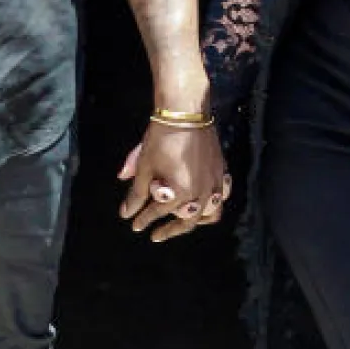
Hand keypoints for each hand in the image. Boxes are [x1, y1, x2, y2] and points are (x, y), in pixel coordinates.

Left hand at [117, 123, 230, 242]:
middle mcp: (201, 193)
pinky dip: (211, 206)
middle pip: (186, 221)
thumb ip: (136, 194)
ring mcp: (215, 184)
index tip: (134, 226)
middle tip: (156, 235)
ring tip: (181, 224)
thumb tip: (126, 213)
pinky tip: (203, 205)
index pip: (157, 212)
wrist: (186, 113)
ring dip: (193, 222)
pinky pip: (221, 198)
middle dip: (169, 230)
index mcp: (180, 193)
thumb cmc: (161, 138)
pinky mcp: (223, 174)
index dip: (143, 220)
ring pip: (209, 214)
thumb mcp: (145, 166)